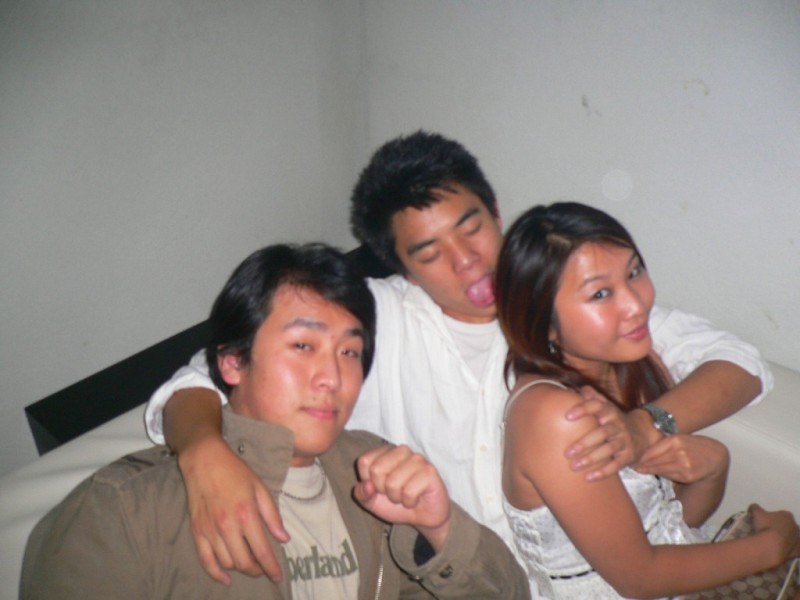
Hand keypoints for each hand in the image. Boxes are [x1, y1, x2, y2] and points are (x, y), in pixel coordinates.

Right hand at [178, 435, 288, 583]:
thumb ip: (272, 515)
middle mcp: (227, 526)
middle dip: (257, 570)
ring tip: (249, 564)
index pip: (262, 551)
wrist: (204, 460)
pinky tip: (226, 578)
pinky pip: (205, 560)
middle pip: (244, 562)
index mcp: (246, 514)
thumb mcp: (260, 488)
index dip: (271, 567)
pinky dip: (216, 573)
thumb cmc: (235, 471)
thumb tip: (283, 539)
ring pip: (227, 563)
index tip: (278, 576)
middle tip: (264, 568)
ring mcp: (210, 530)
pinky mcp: (197, 531)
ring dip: (240, 569)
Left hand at [353, 444, 451, 551]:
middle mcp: (401, 451)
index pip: (364, 461)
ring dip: (397, 497)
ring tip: (406, 495)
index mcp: (386, 452)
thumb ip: (361, 494)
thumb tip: (367, 485)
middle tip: (395, 492)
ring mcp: (417, 459)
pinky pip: (408, 491)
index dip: (369, 481)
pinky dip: (409, 502)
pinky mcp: (429, 471)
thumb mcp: (372, 502)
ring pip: (392, 482)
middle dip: (383, 490)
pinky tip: (416, 499)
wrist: (423, 517)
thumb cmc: (397, 504)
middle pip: (376, 470)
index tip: (380, 487)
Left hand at [564, 386, 649, 480]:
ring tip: (574, 466)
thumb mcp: (605, 406)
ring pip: (609, 450)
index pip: (596, 406)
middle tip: (567, 453)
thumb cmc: (613, 420)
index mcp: (609, 411)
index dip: (583, 409)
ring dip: (591, 458)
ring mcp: (625, 441)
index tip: (567, 416)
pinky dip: (603, 472)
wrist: (643, 433)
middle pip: (602, 433)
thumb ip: (592, 398)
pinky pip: (616, 465)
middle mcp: (618, 425)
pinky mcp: (629, 456)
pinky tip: (588, 478)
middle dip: (584, 443)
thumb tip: (576, 388)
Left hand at [634, 434, 728, 483]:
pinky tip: (653, 472)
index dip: (641, 456)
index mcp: (676, 440)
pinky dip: (660, 473)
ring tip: (639, 469)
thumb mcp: (681, 438)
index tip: (632, 457)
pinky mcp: (687, 475)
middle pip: (654, 461)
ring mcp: (684, 465)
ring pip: (660, 469)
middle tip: (631, 465)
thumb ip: (664, 443)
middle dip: (642, 463)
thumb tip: (643, 450)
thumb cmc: (695, 446)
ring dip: (648, 470)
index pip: (652, 450)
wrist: (715, 457)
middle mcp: (679, 452)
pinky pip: (669, 475)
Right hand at [750, 504, 799, 564]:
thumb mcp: (756, 513)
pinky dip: (788, 548)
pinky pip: (793, 549)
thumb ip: (755, 508)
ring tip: (772, 542)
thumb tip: (753, 508)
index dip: (771, 517)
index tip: (764, 521)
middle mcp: (795, 525)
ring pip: (790, 536)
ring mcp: (797, 538)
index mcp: (787, 515)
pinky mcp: (797, 550)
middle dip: (779, 527)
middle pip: (786, 525)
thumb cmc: (765, 526)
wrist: (771, 546)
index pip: (780, 514)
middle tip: (768, 531)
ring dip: (783, 537)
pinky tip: (779, 549)